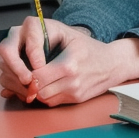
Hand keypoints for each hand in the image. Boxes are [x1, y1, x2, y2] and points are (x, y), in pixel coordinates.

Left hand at [0, 18, 138, 105]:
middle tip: (27, 75)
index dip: (26, 73)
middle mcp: (72, 81)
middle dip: (29, 84)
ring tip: (38, 79)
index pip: (36, 76)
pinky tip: (49, 84)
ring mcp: (75, 92)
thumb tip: (25, 54)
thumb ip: (43, 44)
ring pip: (43, 99)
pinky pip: (53, 102)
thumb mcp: (67, 35)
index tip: (25, 67)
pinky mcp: (77, 100)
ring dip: (37, 91)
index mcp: (68, 64)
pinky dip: (47, 96)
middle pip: (38, 90)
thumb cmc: (88, 47)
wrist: (113, 63)